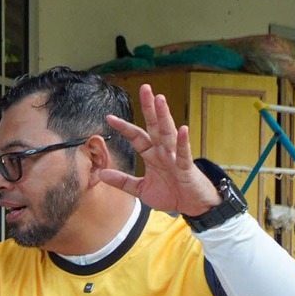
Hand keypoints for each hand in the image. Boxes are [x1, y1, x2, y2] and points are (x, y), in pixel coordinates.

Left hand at [99, 84, 221, 215]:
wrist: (193, 206)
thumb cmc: (171, 194)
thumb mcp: (141, 189)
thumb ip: (122, 181)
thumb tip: (101, 174)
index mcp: (152, 155)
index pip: (137, 137)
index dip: (124, 127)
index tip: (109, 117)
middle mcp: (163, 152)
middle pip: (155, 126)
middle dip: (149, 108)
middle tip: (145, 88)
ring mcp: (176, 158)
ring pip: (168, 134)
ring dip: (164, 116)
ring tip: (160, 100)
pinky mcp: (187, 168)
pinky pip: (184, 153)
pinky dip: (182, 142)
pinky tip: (181, 129)